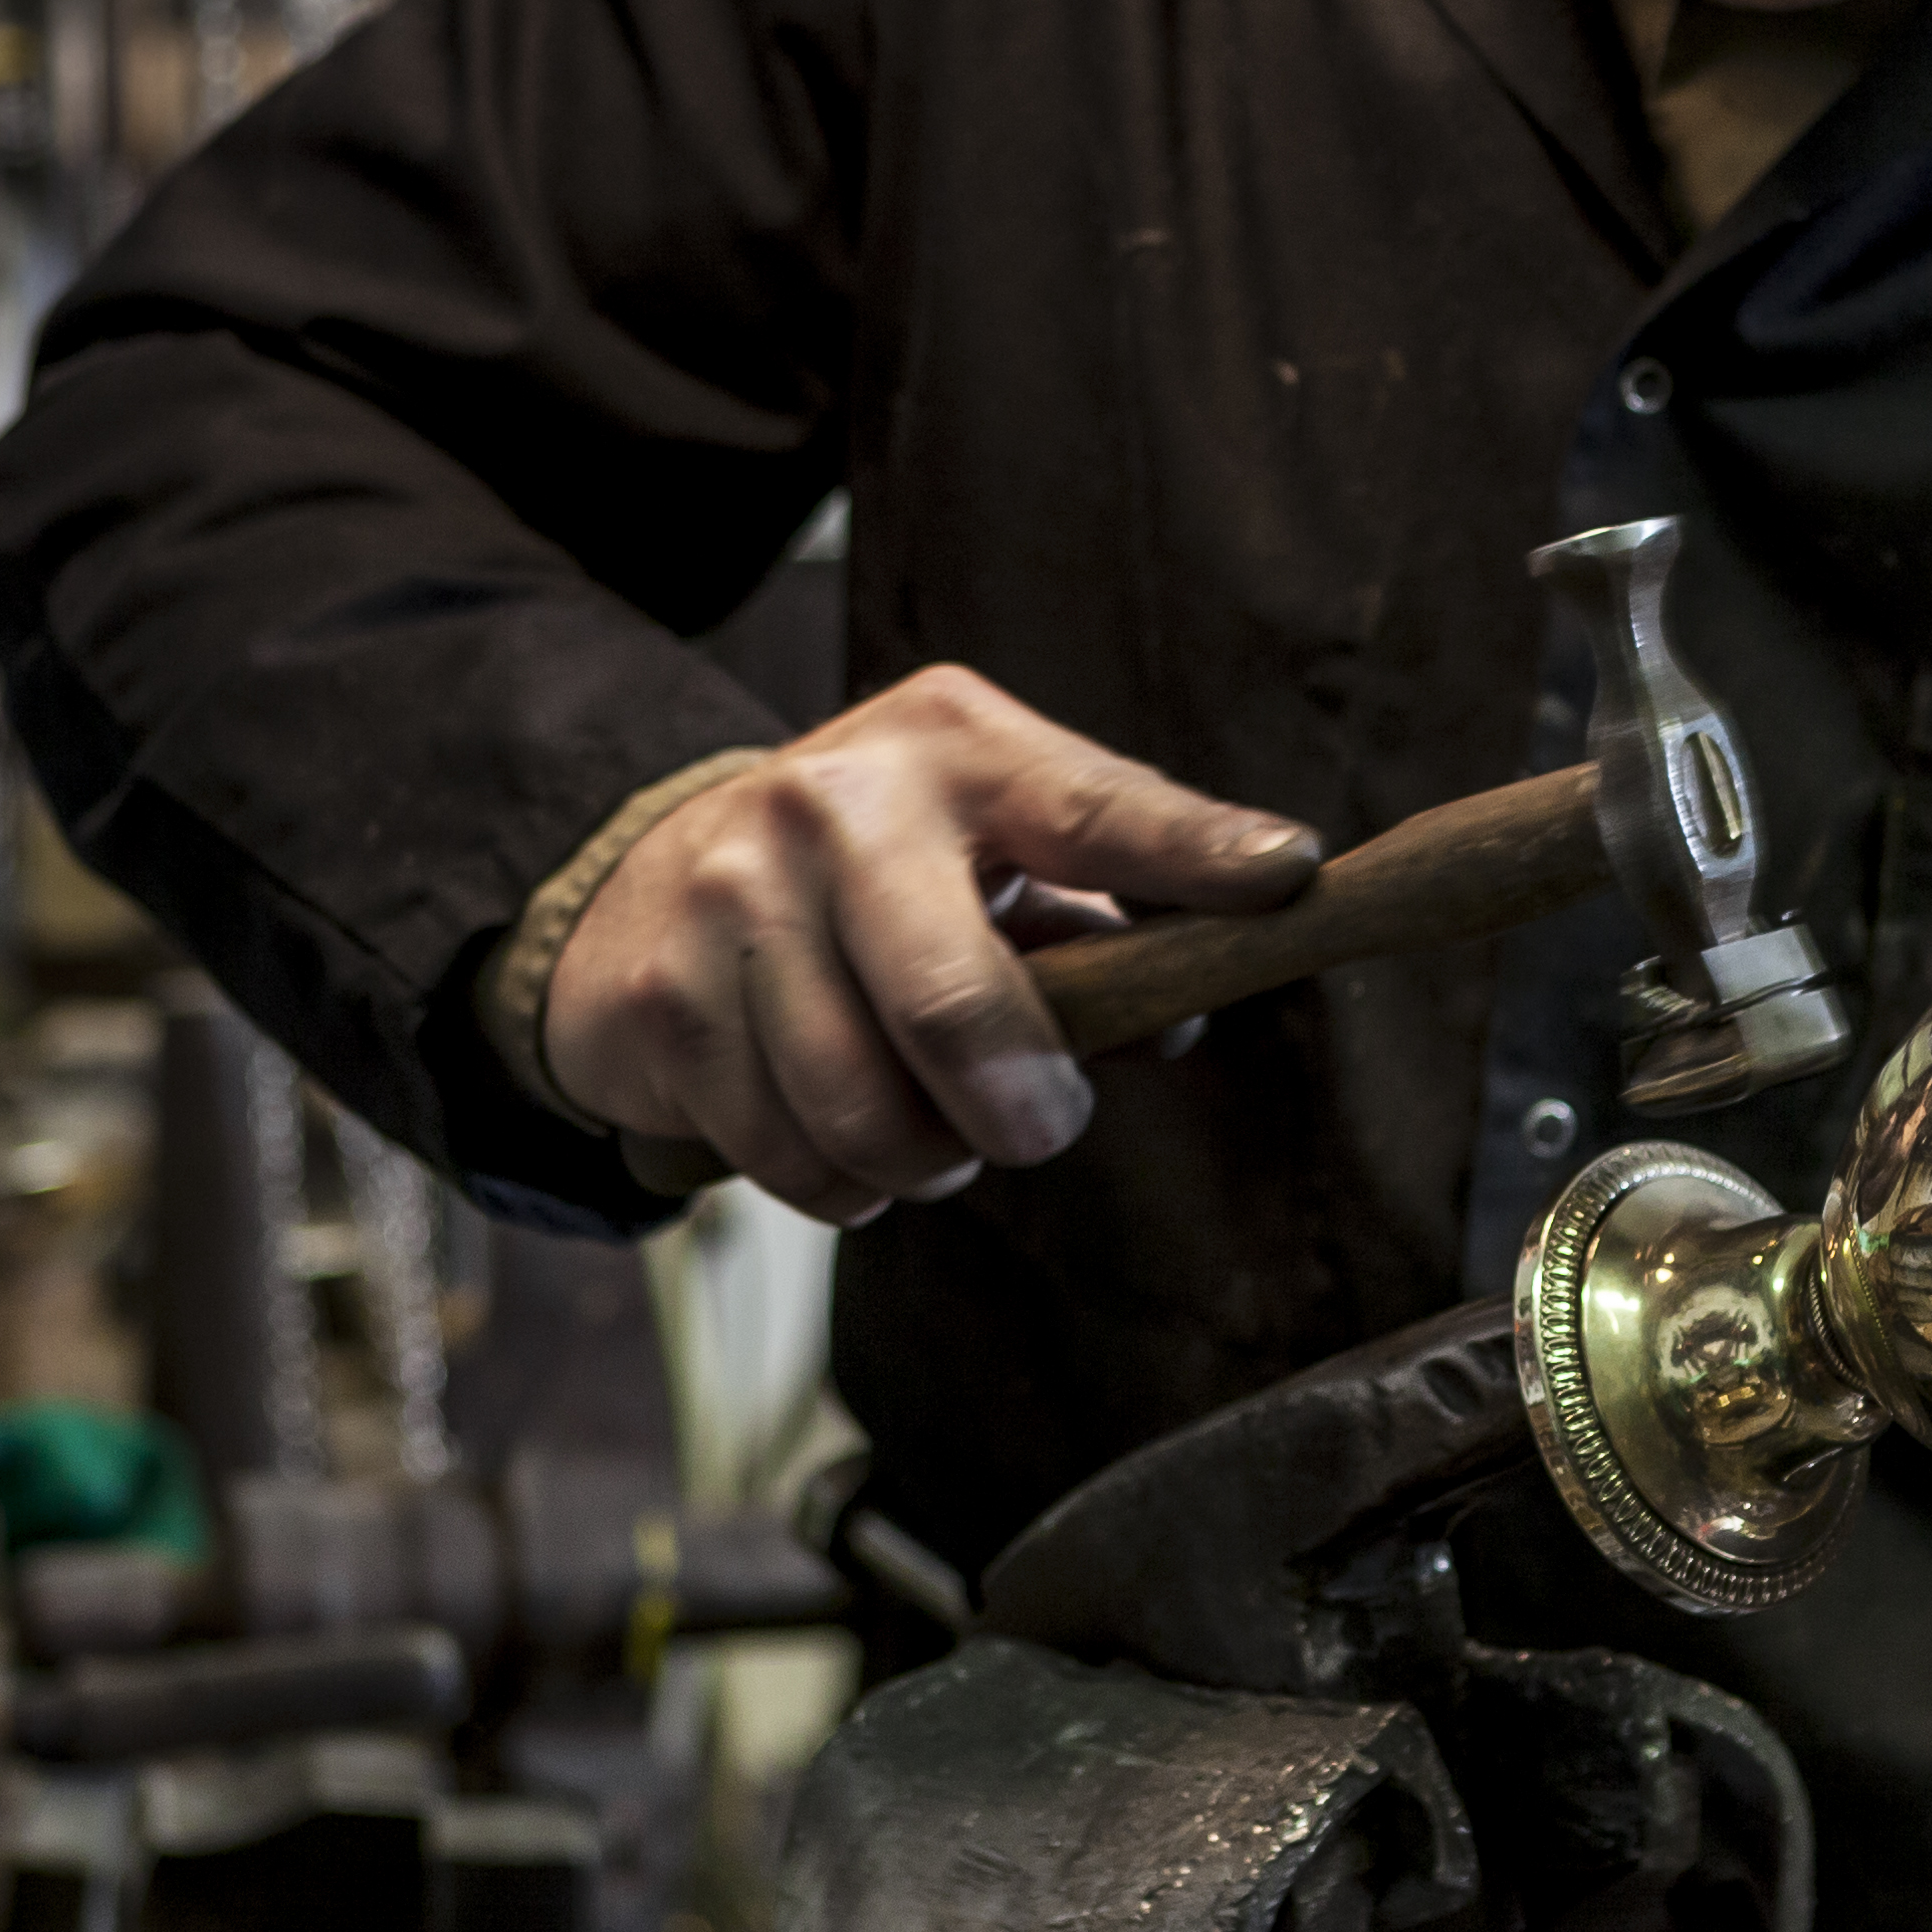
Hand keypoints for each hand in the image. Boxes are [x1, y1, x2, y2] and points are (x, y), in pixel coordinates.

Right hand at [548, 667, 1324, 1226]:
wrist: (645, 883)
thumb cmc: (874, 879)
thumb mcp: (991, 856)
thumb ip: (1100, 922)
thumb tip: (1185, 1012)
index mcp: (953, 747)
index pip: (1093, 807)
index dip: (1193, 852)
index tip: (1287, 876)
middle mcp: (834, 800)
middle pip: (956, 1009)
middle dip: (1023, 1113)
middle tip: (1038, 1132)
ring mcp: (733, 894)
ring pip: (866, 1112)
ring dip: (922, 1161)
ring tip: (925, 1131)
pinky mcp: (663, 996)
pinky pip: (788, 1156)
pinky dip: (836, 1183)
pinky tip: (836, 1136)